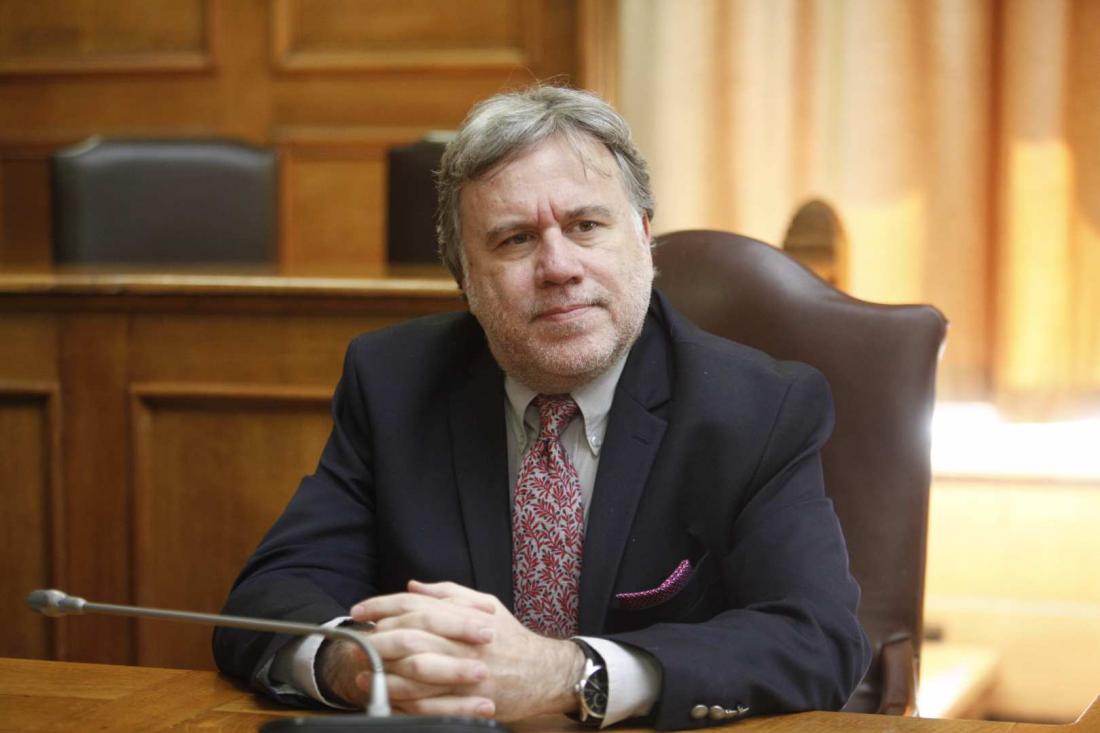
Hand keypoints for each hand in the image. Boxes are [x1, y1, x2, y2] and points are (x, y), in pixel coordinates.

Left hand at [335, 580, 584, 720]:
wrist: (546, 673)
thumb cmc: (512, 638)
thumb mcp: (486, 604)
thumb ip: (448, 593)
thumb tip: (412, 586)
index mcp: (466, 616)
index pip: (417, 605)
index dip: (384, 606)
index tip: (361, 611)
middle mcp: (465, 643)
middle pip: (412, 636)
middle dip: (378, 638)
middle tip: (356, 641)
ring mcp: (467, 674)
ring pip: (417, 672)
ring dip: (385, 672)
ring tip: (360, 671)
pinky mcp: (469, 701)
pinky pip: (431, 704)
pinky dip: (405, 701)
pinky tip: (386, 697)